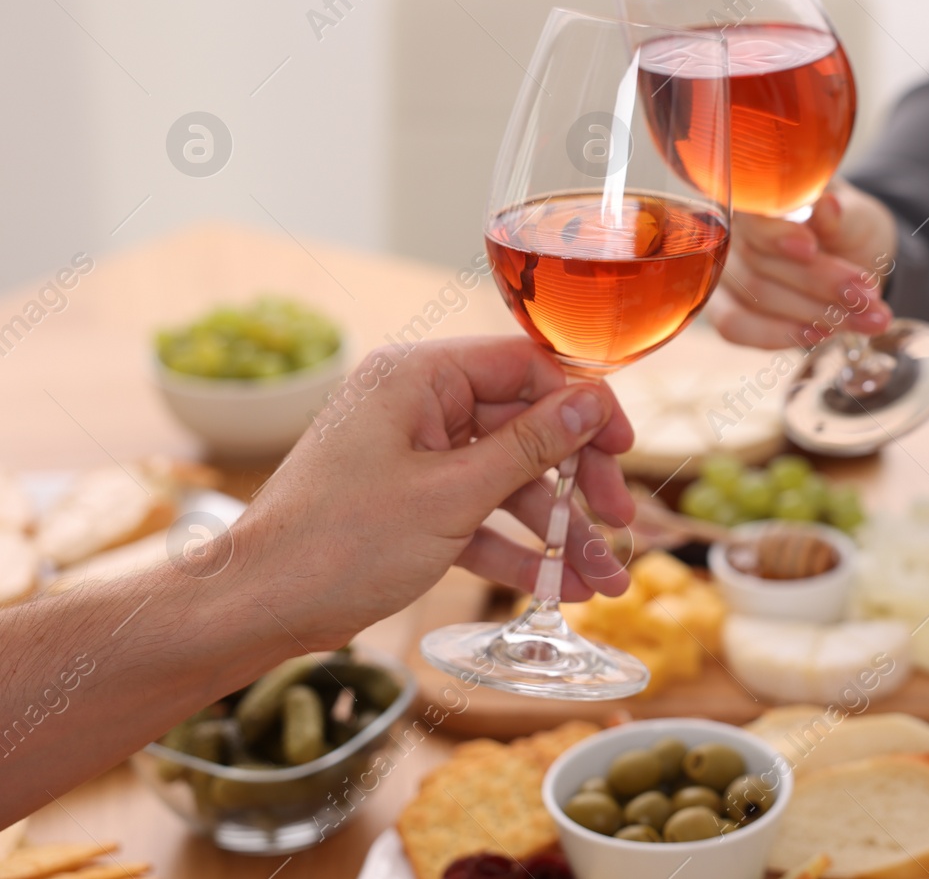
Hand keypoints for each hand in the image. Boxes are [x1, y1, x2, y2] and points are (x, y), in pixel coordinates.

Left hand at [232, 336, 636, 650]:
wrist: (256, 609)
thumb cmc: (338, 544)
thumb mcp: (451, 495)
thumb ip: (529, 447)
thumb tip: (591, 403)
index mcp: (417, 377)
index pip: (525, 368)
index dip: (583, 407)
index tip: (624, 450)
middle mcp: (417, 407)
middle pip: (524, 429)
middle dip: (576, 484)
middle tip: (622, 522)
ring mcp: (413, 457)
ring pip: (507, 482)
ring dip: (556, 532)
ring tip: (604, 582)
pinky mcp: (409, 504)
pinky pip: (478, 516)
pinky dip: (515, 551)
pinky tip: (560, 590)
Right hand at [707, 180, 899, 348]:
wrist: (850, 258)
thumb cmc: (847, 228)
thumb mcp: (856, 218)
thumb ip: (841, 216)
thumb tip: (827, 206)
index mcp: (757, 191)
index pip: (750, 214)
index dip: (776, 234)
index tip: (811, 248)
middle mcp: (727, 228)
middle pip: (759, 261)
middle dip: (818, 283)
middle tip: (867, 296)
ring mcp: (722, 270)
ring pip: (754, 297)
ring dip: (813, 314)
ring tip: (867, 319)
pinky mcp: (723, 307)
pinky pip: (735, 327)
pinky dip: (779, 335)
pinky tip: (820, 335)